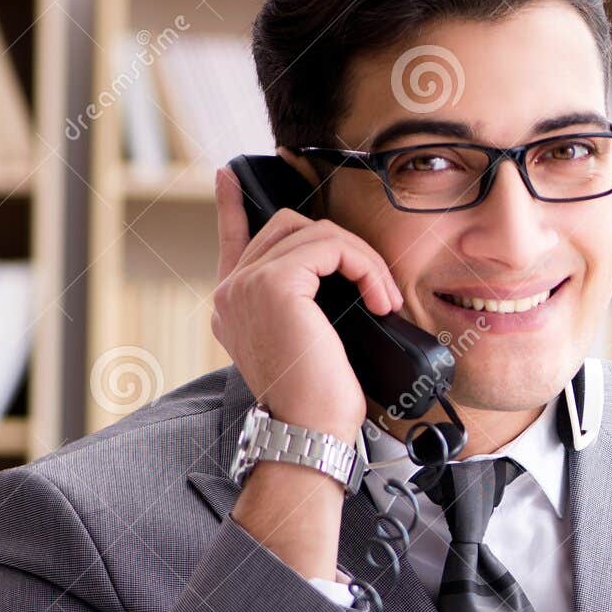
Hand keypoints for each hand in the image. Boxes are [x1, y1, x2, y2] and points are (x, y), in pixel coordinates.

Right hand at [211, 164, 403, 437]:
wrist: (308, 435)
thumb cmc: (317, 406)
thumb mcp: (311, 348)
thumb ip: (307, 310)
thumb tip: (343, 284)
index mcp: (234, 307)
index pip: (230, 241)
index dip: (231, 206)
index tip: (228, 177)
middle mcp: (231, 293)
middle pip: (288, 229)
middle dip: (341, 247)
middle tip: (376, 286)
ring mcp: (248, 285)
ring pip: (314, 233)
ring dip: (362, 260)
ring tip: (383, 299)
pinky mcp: (274, 284)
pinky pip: (330, 246)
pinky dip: (365, 266)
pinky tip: (379, 299)